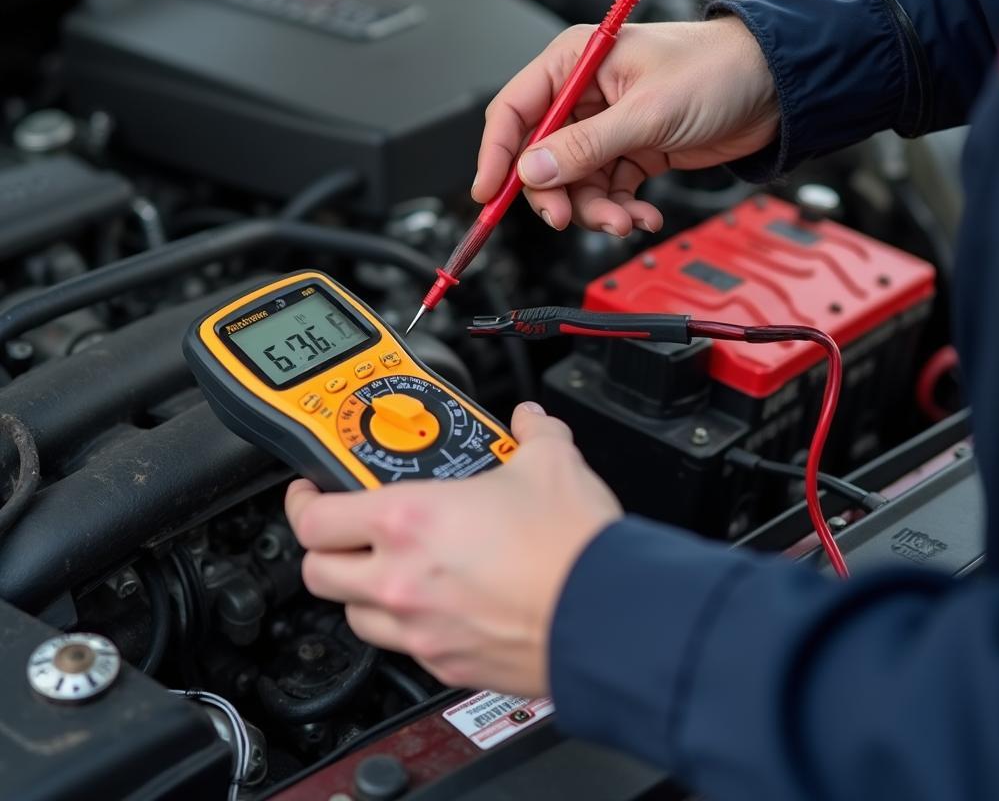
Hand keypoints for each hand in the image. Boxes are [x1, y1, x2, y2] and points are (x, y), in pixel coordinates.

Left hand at [284, 402, 621, 696]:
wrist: (607, 615)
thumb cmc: (571, 547)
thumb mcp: (550, 462)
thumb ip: (531, 432)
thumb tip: (529, 422)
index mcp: (409, 521)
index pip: (315, 517)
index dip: (302, 501)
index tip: (312, 491)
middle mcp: (401, 580)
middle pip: (317, 573)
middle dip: (323, 549)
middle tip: (344, 530)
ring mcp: (420, 630)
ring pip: (354, 616)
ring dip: (360, 590)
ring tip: (390, 567)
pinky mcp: (447, 666)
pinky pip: (403, 646)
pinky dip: (406, 624)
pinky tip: (437, 603)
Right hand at [474, 16, 777, 234]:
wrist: (775, 88)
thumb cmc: (717, 70)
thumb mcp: (646, 112)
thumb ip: (586, 145)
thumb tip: (533, 170)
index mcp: (574, 62)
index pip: (513, 110)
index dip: (497, 154)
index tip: (489, 193)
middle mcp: (584, 94)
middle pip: (541, 156)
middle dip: (555, 193)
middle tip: (568, 218)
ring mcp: (607, 126)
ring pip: (575, 182)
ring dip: (595, 209)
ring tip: (624, 220)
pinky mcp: (631, 151)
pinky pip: (607, 190)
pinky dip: (620, 209)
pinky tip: (641, 214)